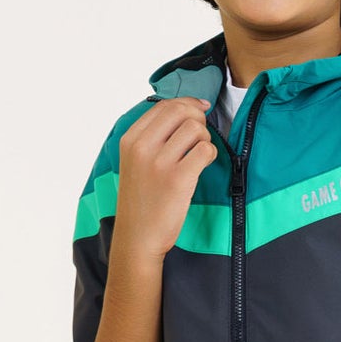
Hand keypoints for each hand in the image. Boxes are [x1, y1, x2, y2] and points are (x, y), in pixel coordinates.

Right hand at [115, 97, 218, 263]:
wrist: (138, 237)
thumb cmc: (141, 201)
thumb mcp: (134, 162)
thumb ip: (152, 137)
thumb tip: (187, 109)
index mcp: (130, 140)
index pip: (163, 106)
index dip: (187, 104)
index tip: (200, 110)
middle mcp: (142, 147)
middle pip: (180, 111)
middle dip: (198, 119)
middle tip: (200, 137)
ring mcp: (159, 163)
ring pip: (195, 128)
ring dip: (205, 138)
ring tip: (199, 155)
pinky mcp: (177, 180)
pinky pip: (205, 150)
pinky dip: (210, 154)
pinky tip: (204, 165)